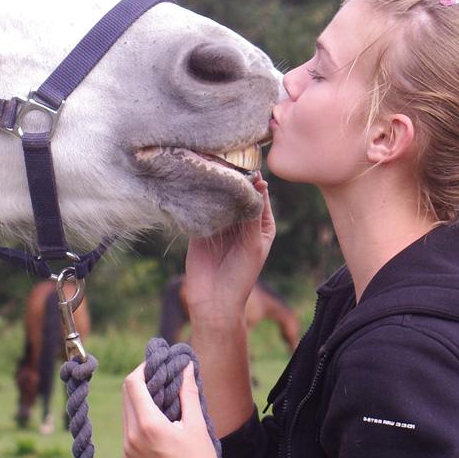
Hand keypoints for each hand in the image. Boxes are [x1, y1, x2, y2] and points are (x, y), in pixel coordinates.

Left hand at [122, 363, 229, 457]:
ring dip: (139, 398)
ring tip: (161, 394)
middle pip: (127, 395)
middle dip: (141, 380)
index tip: (158, 363)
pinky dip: (138, 416)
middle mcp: (131, 436)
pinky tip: (157, 417)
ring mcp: (128, 450)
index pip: (133, 384)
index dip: (143, 368)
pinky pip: (128, 428)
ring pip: (126, 411)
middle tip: (160, 375)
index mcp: (147, 425)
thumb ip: (188, 392)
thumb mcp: (197, 425)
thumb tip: (185, 367)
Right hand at [184, 173, 275, 327]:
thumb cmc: (240, 276)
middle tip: (225, 156)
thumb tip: (258, 182)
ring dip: (216, 185)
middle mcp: (242, 220)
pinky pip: (202, 206)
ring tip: (210, 164)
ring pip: (220, 197)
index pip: (259, 193)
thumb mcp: (253, 244)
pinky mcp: (202, 227)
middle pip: (239, 192)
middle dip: (233, 178)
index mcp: (261, 223)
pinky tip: (197, 182)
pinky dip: (201, 196)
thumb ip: (253, 214)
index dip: (254, 177)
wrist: (214, 301)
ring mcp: (221, 223)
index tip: (246, 159)